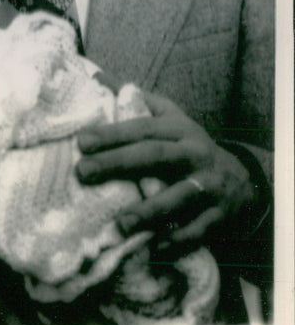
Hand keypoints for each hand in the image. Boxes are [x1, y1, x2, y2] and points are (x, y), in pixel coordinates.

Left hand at [75, 92, 256, 244]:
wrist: (242, 179)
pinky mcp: (219, 215)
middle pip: (155, 157)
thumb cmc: (189, 146)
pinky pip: (196, 230)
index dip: (113, 134)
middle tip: (83, 172)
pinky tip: (153, 247)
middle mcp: (194, 154)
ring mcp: (208, 186)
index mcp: (179, 130)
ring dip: (149, 211)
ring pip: (179, 197)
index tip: (81, 141)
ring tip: (120, 223)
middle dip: (118, 163)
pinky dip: (175, 240)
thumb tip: (95, 76)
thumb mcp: (170, 117)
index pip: (142, 128)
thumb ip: (135, 100)